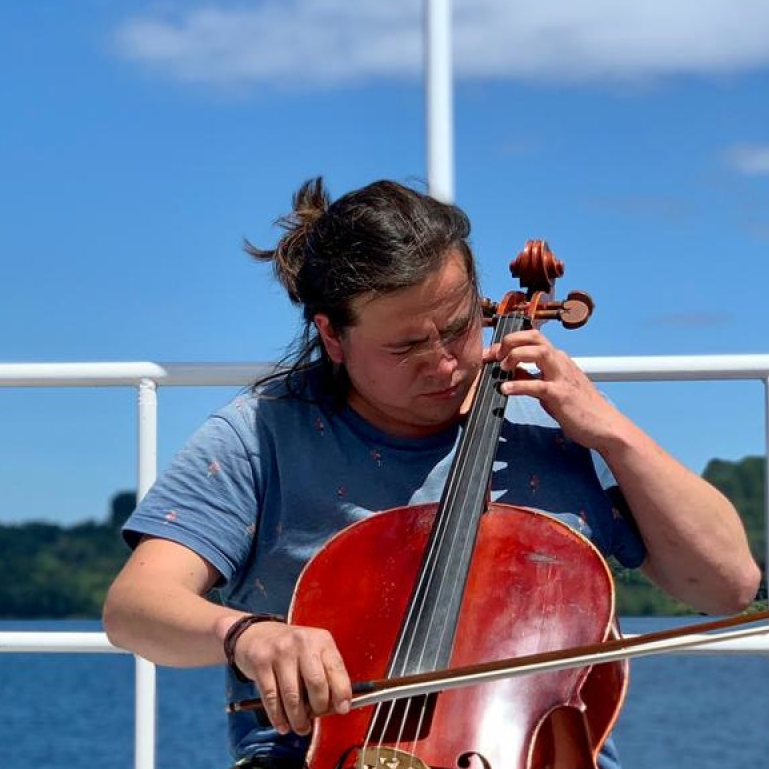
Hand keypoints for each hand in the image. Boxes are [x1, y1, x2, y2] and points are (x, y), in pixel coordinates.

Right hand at [232, 621, 350, 735]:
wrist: (257, 634)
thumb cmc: (292, 649)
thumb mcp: (313, 651)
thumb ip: (326, 673)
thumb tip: (337, 707)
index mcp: (320, 639)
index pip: (336, 668)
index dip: (341, 692)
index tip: (342, 709)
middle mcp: (302, 642)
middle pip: (316, 683)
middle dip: (319, 708)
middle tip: (316, 716)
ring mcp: (280, 652)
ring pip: (293, 696)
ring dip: (298, 719)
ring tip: (301, 727)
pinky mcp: (261, 663)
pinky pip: (272, 698)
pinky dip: (279, 718)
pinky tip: (283, 724)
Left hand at [484, 329, 624, 450]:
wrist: (605, 427)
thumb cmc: (579, 408)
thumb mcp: (551, 388)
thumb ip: (533, 378)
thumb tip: (512, 373)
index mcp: (558, 359)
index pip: (532, 338)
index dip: (509, 341)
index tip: (491, 352)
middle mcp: (560, 362)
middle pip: (534, 337)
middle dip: (511, 340)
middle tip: (494, 355)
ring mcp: (562, 377)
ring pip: (539, 352)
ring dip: (516, 356)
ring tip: (502, 368)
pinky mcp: (562, 395)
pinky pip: (538, 385)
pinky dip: (519, 385)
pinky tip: (505, 389)